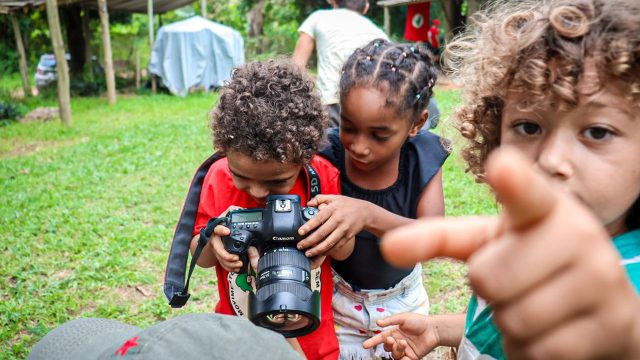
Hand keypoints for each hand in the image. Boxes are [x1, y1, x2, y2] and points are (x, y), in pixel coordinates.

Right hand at [208, 206, 244, 271]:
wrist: (213, 234)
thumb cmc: (222, 224)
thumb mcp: (226, 216)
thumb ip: (233, 211)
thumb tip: (239, 209)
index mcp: (216, 229)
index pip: (217, 229)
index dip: (221, 230)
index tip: (227, 231)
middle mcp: (214, 240)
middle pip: (218, 250)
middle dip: (227, 256)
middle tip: (237, 258)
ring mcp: (215, 249)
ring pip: (220, 259)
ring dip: (230, 264)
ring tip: (240, 264)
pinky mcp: (218, 256)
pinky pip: (222, 264)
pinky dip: (229, 267)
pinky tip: (237, 268)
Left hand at [297, 195, 369, 256]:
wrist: (365, 212)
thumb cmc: (348, 204)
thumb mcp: (334, 197)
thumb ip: (320, 198)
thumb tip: (308, 203)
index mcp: (333, 209)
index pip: (318, 218)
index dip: (308, 226)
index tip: (300, 232)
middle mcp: (338, 220)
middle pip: (322, 233)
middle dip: (309, 241)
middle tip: (300, 245)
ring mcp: (343, 230)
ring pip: (329, 243)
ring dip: (317, 249)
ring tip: (308, 253)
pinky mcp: (347, 237)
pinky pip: (335, 246)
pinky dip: (327, 251)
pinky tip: (319, 253)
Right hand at [362, 313, 440, 359]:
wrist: (433, 329)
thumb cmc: (419, 321)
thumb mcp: (403, 317)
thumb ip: (390, 320)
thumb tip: (377, 323)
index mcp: (395, 332)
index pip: (381, 338)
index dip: (373, 342)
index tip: (365, 345)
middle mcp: (398, 341)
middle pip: (387, 347)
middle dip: (387, 345)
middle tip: (392, 340)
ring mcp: (405, 350)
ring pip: (394, 354)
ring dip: (396, 349)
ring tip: (404, 343)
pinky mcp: (411, 357)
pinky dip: (402, 358)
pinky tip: (406, 351)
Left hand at [380, 148, 639, 359]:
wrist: (603, 306)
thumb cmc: (531, 263)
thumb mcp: (489, 242)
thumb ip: (440, 238)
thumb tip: (388, 245)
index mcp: (543, 206)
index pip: (525, 194)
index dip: (513, 183)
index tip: (500, 167)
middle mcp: (579, 233)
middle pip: (487, 279)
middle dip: (490, 291)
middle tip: (518, 282)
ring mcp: (601, 278)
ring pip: (513, 320)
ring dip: (511, 323)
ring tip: (539, 306)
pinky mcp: (612, 323)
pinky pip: (538, 350)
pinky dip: (532, 350)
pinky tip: (556, 330)